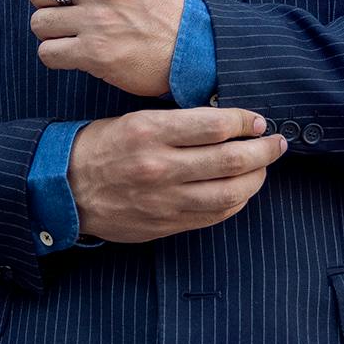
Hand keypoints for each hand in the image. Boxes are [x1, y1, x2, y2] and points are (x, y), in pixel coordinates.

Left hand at [28, 0, 186, 96]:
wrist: (188, 46)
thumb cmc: (154, 3)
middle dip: (44, 4)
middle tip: (65, 11)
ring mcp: (98, 21)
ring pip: (38, 23)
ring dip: (50, 32)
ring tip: (72, 32)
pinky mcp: (95, 54)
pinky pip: (47, 52)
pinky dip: (56, 55)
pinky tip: (74, 52)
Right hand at [67, 109, 287, 242]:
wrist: (67, 189)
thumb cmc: (102, 147)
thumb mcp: (134, 120)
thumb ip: (178, 123)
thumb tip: (226, 121)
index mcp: (150, 132)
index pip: (214, 125)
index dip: (245, 121)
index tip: (257, 120)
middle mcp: (160, 166)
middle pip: (230, 159)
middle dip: (263, 150)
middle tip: (276, 143)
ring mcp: (165, 199)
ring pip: (229, 192)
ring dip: (256, 178)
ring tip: (265, 167)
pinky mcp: (166, 223)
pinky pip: (214, 215)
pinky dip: (236, 201)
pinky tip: (243, 190)